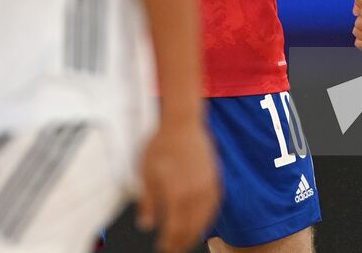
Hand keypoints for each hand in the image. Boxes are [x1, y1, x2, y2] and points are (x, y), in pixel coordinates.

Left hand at [136, 117, 219, 252]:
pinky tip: (201, 221)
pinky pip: (214, 206)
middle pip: (191, 228)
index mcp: (177, 194)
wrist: (182, 122)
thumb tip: (146, 224)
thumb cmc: (161, 144)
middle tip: (174, 248)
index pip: (175, 229)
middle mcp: (195, 194)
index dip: (169, 242)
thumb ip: (148, 202)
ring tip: (187, 240)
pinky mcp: (215, 179)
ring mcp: (208, 186)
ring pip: (205, 219)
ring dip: (195, 232)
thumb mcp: (145, 173)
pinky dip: (207, 218)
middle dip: (182, 241)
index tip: (163, 247)